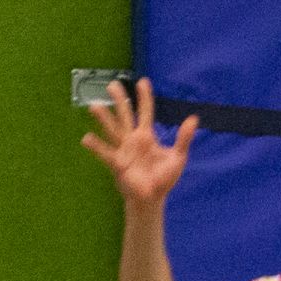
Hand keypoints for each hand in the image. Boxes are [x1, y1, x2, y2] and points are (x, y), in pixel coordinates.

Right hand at [80, 77, 197, 209]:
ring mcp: (123, 150)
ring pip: (112, 130)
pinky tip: (86, 138)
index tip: (142, 81)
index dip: (144, 97)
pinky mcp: (117, 163)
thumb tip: (194, 118)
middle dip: (119, 100)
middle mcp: (132, 139)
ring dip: (104, 118)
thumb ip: (183, 138)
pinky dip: (96, 146)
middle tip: (112, 84)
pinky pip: (105, 153)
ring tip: (94, 106)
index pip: (145, 111)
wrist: (152, 198)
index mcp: (147, 136)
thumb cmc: (163, 178)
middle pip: (125, 115)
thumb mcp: (178, 157)